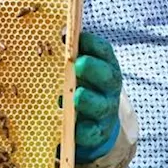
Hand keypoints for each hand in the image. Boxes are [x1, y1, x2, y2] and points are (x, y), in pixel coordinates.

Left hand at [72, 32, 121, 162]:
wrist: (95, 124)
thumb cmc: (82, 88)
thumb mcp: (78, 70)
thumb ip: (70, 54)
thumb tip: (58, 34)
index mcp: (105, 67)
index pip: (104, 51)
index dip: (92, 44)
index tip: (77, 37)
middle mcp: (109, 88)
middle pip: (107, 77)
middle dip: (93, 69)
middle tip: (78, 63)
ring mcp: (104, 111)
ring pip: (100, 105)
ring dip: (89, 100)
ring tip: (77, 96)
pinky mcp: (96, 133)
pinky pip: (91, 133)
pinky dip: (82, 131)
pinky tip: (73, 129)